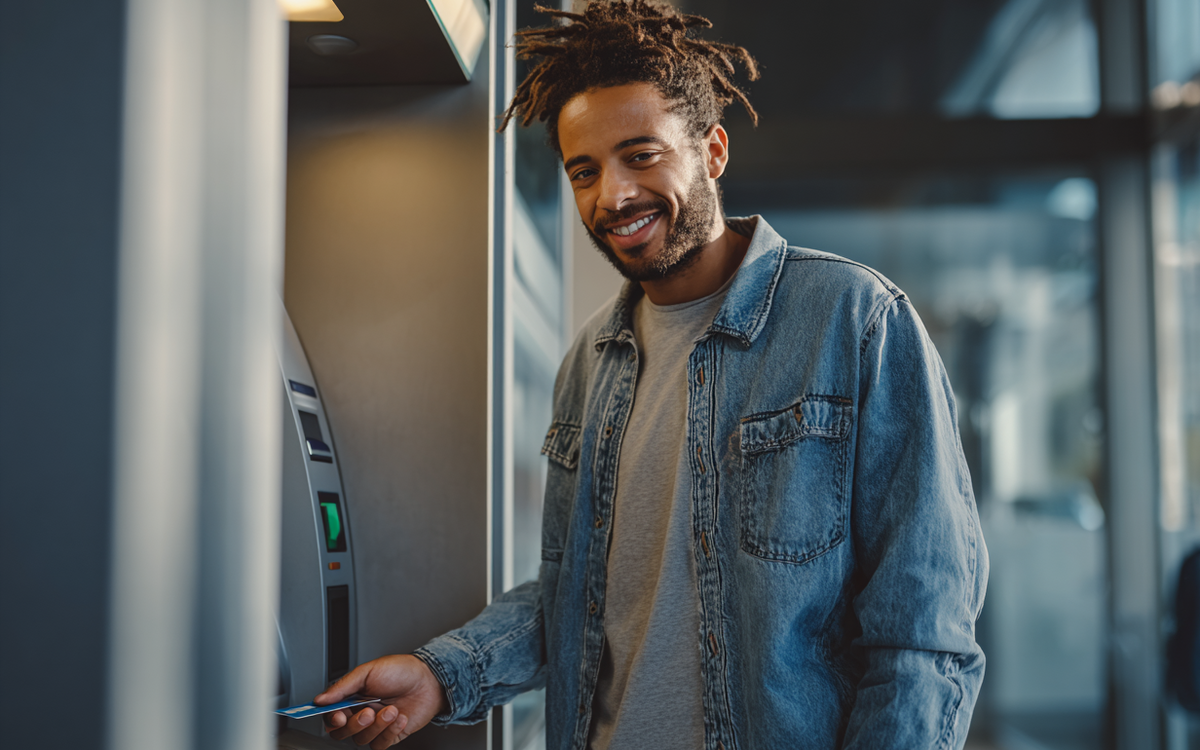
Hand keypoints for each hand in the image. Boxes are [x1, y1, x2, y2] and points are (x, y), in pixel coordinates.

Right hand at [314, 654, 448, 747]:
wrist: (429, 680)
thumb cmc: (401, 670)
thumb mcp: (368, 671)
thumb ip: (343, 686)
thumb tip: (320, 699)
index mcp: (351, 697)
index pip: (331, 715)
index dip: (332, 719)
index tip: (339, 716)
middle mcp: (360, 713)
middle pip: (342, 732)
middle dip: (355, 724)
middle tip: (368, 712)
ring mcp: (374, 726)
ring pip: (361, 739)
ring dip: (377, 726)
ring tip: (391, 709)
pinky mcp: (389, 736)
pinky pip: (380, 745)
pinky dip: (390, 732)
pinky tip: (400, 718)